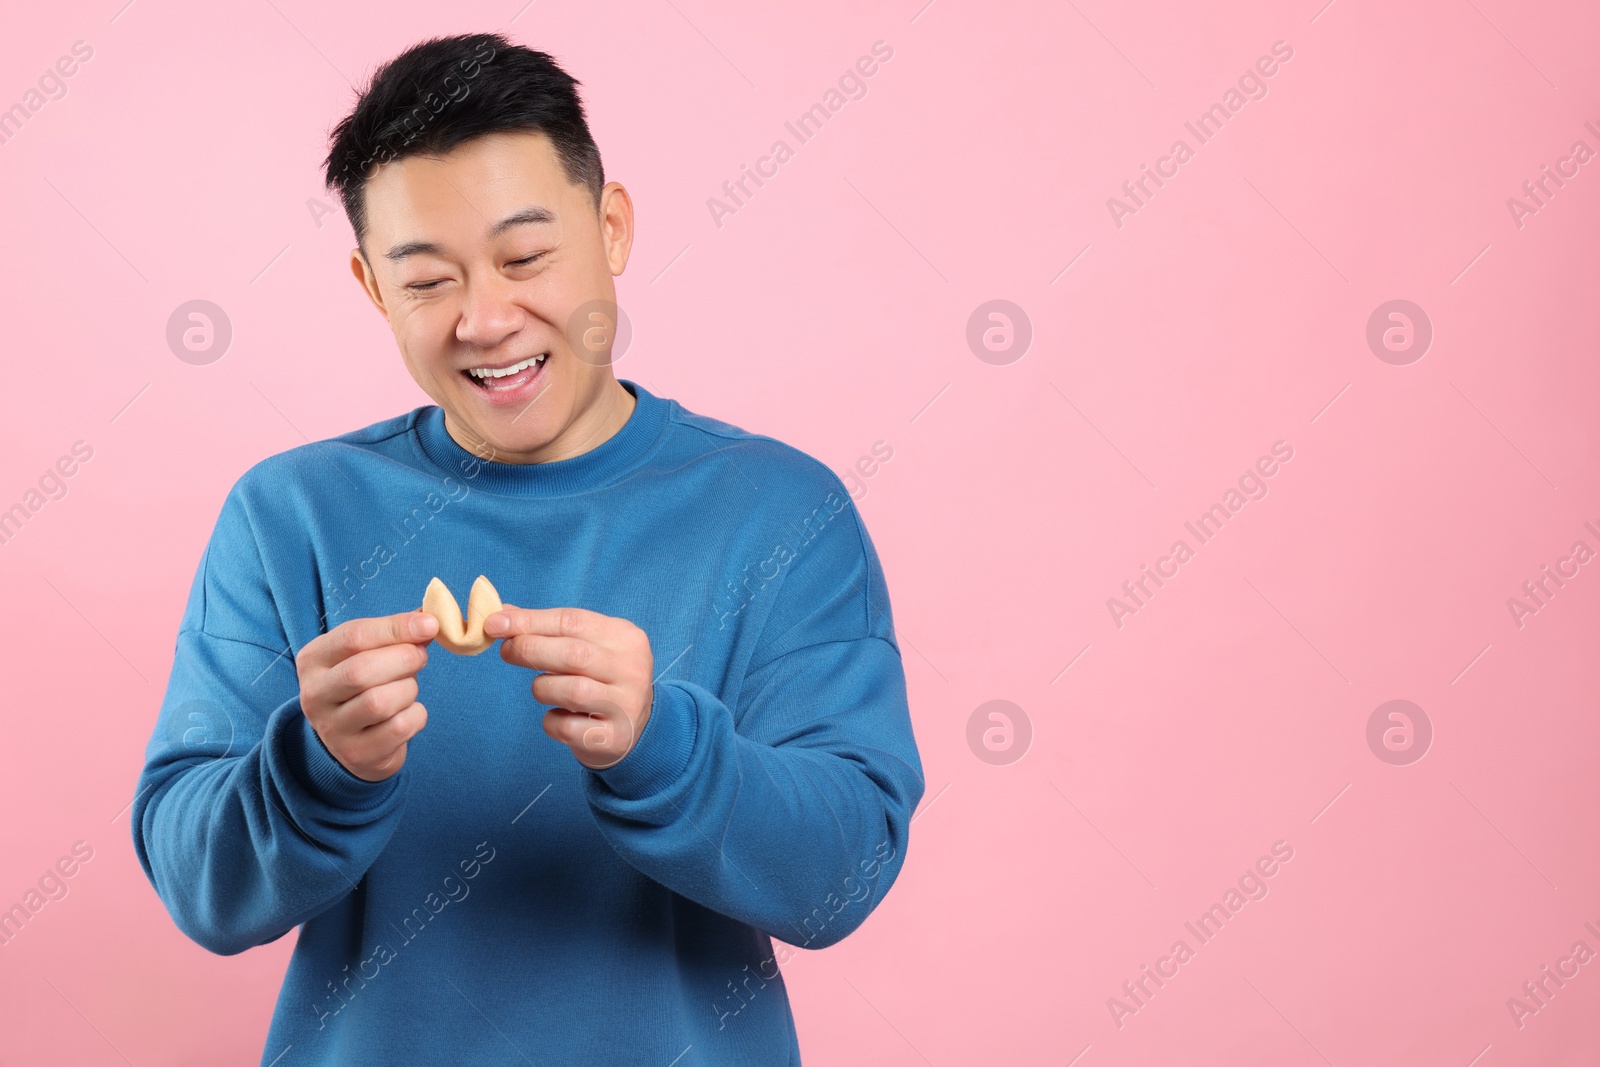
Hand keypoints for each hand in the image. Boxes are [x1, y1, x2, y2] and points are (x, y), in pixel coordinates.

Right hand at [294, 611, 438, 781]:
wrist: (353, 741)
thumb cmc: (365, 685)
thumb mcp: (368, 653)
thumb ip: (394, 635)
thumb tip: (429, 620)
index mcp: (313, 659)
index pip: (353, 636)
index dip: (396, 628)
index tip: (430, 624)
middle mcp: (314, 695)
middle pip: (362, 671)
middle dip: (404, 659)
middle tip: (421, 656)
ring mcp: (332, 729)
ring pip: (380, 702)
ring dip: (409, 689)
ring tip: (408, 687)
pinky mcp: (356, 754)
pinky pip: (398, 728)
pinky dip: (416, 715)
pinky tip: (409, 712)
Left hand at [483, 606, 653, 768]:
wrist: (633, 727)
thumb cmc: (600, 678)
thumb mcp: (586, 646)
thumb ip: (548, 630)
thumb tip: (503, 615)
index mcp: (626, 638)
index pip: (573, 621)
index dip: (530, 621)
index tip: (495, 623)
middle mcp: (633, 669)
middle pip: (573, 654)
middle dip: (530, 650)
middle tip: (507, 652)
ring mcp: (627, 705)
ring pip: (570, 690)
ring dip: (543, 688)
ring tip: (544, 689)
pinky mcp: (615, 738)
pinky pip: (567, 727)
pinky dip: (551, 722)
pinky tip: (558, 715)